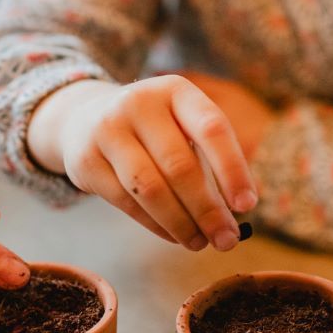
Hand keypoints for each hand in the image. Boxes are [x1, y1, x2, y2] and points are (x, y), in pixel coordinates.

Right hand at [28, 75, 257, 251]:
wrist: (85, 117)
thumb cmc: (152, 128)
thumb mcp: (180, 123)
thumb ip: (208, 160)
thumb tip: (234, 216)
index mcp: (175, 90)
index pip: (211, 128)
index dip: (232, 169)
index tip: (247, 206)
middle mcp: (139, 103)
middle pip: (180, 165)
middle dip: (208, 210)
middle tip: (227, 240)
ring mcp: (108, 129)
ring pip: (150, 188)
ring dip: (181, 223)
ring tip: (200, 242)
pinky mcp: (86, 160)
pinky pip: (127, 202)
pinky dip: (155, 225)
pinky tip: (173, 235)